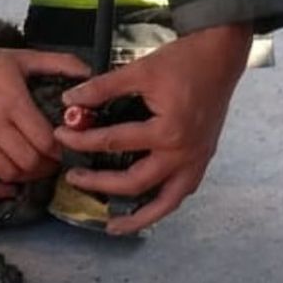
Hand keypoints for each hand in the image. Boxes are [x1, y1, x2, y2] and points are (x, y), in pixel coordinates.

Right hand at [0, 44, 89, 197]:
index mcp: (12, 100)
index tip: (65, 151)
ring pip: (6, 173)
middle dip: (46, 167)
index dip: (60, 152)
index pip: (44, 141)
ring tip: (33, 171)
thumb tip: (90, 73)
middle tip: (52, 164)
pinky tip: (9, 189)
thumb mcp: (24, 56)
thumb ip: (59, 62)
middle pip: (28, 161)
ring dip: (25, 178)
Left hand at [55, 23, 252, 234]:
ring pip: (166, 202)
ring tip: (113, 226)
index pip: (113, 142)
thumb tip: (70, 100)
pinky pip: (181, 192)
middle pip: (135, 182)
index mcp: (166, 132)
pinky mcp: (202, 159)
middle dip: (100, 184)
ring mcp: (196, 160)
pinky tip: (146, 207)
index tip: (61, 136)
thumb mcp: (139, 70)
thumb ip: (103, 88)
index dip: (82, 140)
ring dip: (139, 217)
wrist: (221, 56)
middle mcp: (183, 154)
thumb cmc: (183, 61)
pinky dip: (162, 204)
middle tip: (73, 180)